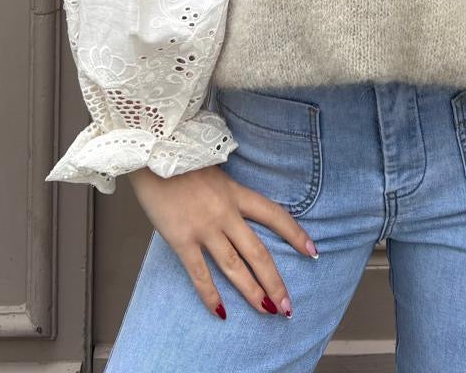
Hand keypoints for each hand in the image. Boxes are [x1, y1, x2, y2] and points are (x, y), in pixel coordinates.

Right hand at [127, 162, 318, 321]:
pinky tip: (220, 313)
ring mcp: (204, 228)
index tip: (312, 252)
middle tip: (287, 306)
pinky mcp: (182, 240)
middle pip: (258, 252)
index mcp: (236, 192)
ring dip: (252, 292)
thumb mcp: (214, 170)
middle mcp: (226, 212)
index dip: (295, 234)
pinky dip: (210, 295)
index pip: (274, 214)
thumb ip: (226, 193)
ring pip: (235, 267)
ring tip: (267, 312)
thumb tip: (234, 213)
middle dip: (275, 281)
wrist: (152, 153)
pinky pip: (199, 274)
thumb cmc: (180, 160)